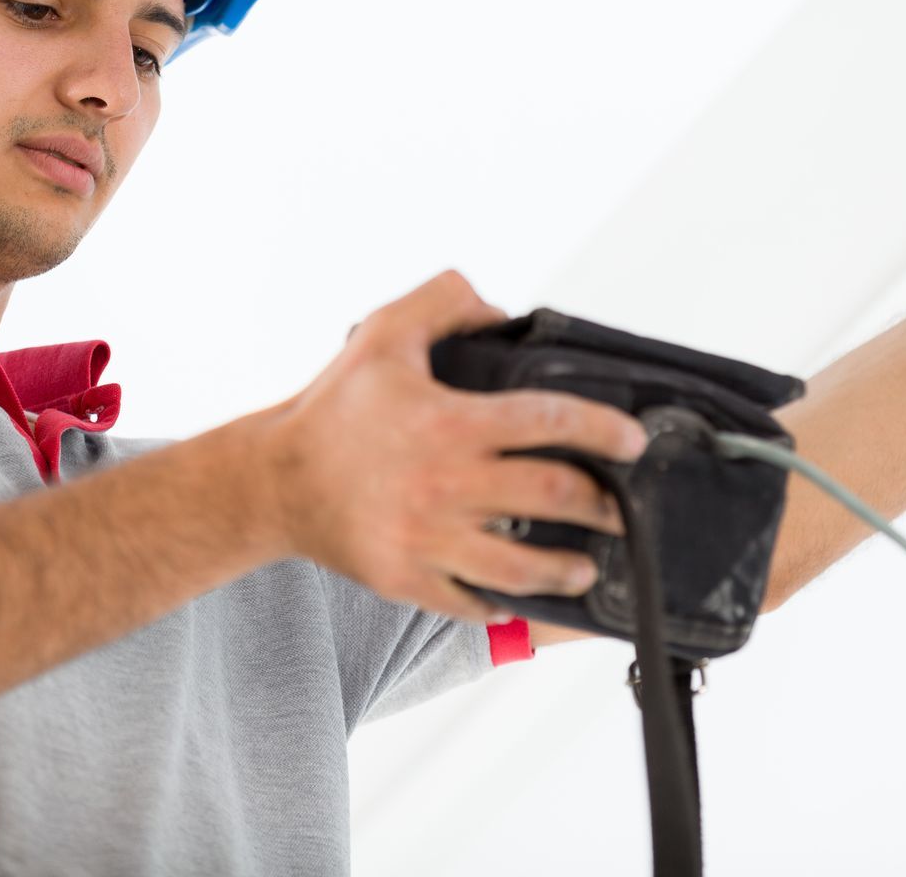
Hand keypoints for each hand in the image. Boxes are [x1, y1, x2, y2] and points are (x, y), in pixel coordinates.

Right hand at [258, 270, 649, 623]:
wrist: (272, 481)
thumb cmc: (333, 406)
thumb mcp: (383, 332)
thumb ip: (446, 302)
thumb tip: (503, 313)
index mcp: (451, 422)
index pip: (547, 419)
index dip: (601, 428)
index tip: (634, 440)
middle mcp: (446, 484)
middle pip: (552, 495)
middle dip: (604, 504)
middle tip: (627, 508)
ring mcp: (427, 539)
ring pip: (521, 566)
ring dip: (567, 567)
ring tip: (586, 564)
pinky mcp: (407, 580)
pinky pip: (472, 602)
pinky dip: (505, 603)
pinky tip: (525, 597)